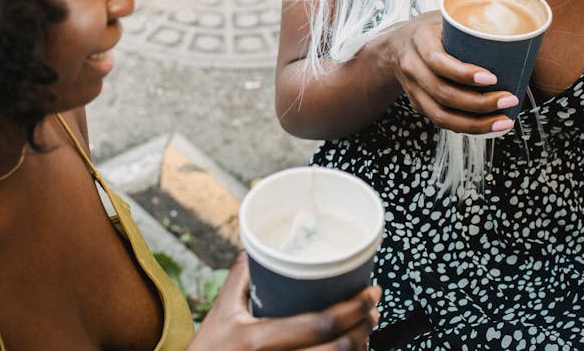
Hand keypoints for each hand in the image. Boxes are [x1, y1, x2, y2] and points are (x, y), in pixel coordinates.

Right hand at [189, 252, 380, 350]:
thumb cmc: (210, 347)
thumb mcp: (222, 310)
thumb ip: (243, 275)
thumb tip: (261, 243)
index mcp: (258, 340)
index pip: (320, 325)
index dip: (354, 309)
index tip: (371, 293)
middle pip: (337, 350)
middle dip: (364, 328)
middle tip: (372, 311)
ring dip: (359, 348)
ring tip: (365, 330)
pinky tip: (348, 350)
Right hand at [381, 10, 517, 134]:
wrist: (395, 46)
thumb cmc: (432, 29)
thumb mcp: (446, 17)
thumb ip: (473, 23)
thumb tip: (518, 30)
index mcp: (419, 40)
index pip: (439, 62)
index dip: (465, 74)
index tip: (493, 78)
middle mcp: (412, 67)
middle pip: (443, 94)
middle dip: (480, 103)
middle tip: (510, 99)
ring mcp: (412, 89)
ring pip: (441, 116)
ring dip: (475, 124)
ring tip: (505, 121)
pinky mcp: (417, 104)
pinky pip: (441, 121)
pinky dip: (466, 127)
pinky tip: (488, 125)